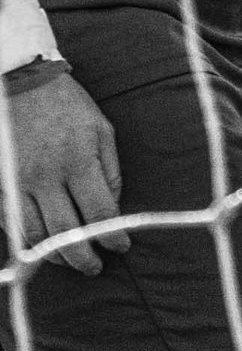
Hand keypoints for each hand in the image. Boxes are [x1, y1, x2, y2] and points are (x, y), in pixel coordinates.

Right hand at [0, 61, 126, 275]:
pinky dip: (25, 240)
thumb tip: (113, 206)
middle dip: (83, 257)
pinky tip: (40, 245)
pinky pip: (10, 221)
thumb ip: (110, 170)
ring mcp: (18, 181)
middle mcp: (46, 176)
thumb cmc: (67, 105)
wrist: (21, 82)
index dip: (113, 237)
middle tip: (95, 267)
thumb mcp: (101, 129)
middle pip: (66, 233)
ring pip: (34, 234)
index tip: (121, 248)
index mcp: (78, 161)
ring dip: (53, 255)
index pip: (100, 214)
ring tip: (67, 260)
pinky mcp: (1, 182)